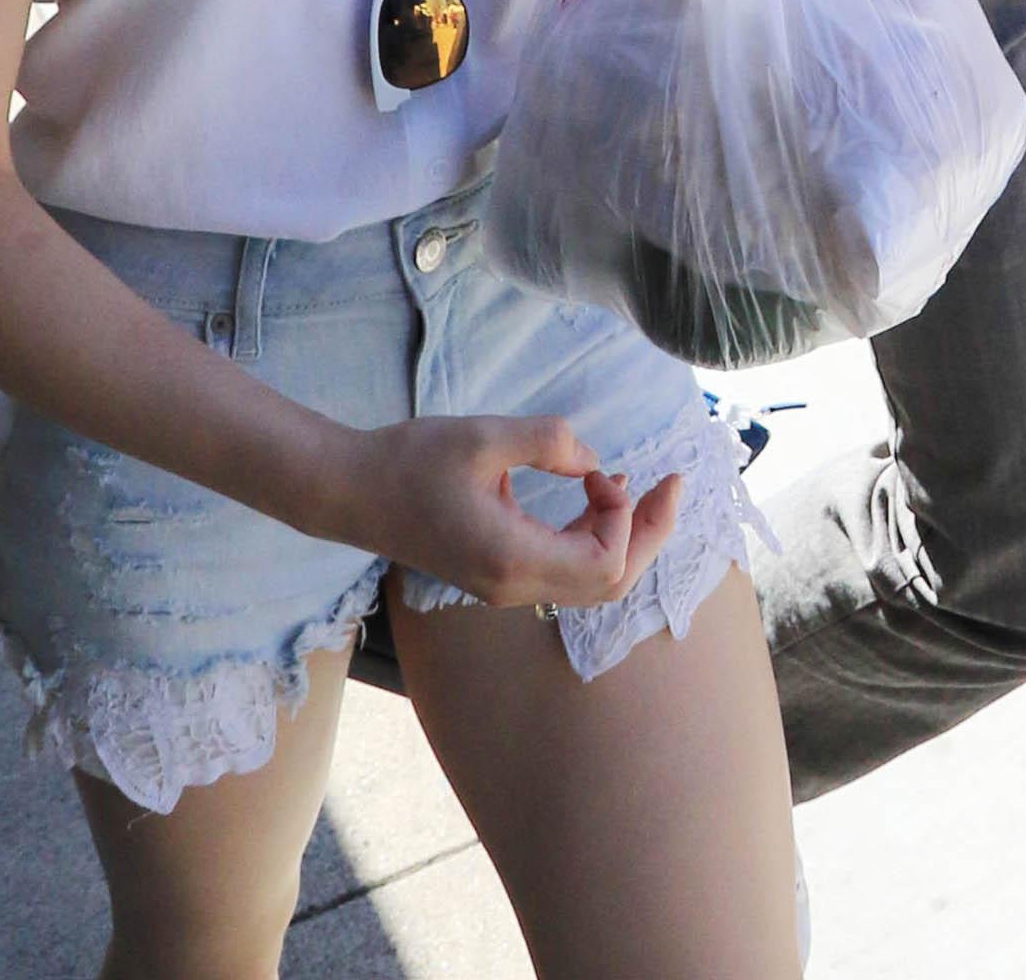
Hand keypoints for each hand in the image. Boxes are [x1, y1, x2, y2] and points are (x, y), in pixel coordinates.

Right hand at [327, 415, 682, 611]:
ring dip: (624, 535)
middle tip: (673, 484)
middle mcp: (514, 587)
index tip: (601, 471)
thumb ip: (550, 441)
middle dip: (649, 533)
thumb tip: (593, 462)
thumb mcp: (483, 435)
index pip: (605, 565)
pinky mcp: (498, 575)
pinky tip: (595, 495)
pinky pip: (564, 570)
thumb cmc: (410, 461)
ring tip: (640, 484)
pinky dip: (593, 537)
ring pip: (591, 583)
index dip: (624, 518)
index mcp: (513, 559)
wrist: (352, 493)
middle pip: (609, 584)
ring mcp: (505, 588)